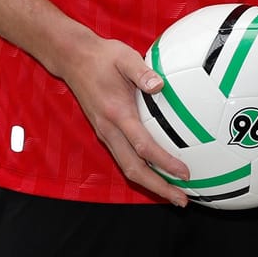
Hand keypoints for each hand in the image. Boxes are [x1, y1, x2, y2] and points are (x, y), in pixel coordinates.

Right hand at [51, 32, 190, 205]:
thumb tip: (160, 85)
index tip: (184, 173)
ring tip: (173, 193)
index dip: (164, 162)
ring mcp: (106, 133)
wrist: (73, 59)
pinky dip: (142, 171)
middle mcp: (109, 129)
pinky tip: (158, 172)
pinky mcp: (105, 132)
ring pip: (127, 167)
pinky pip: (124, 158)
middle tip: (182, 200)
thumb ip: (142, 71)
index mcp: (117, 113)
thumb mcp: (124, 57)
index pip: (143, 146)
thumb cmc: (103, 57)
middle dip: (158, 187)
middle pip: (133, 169)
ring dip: (150, 183)